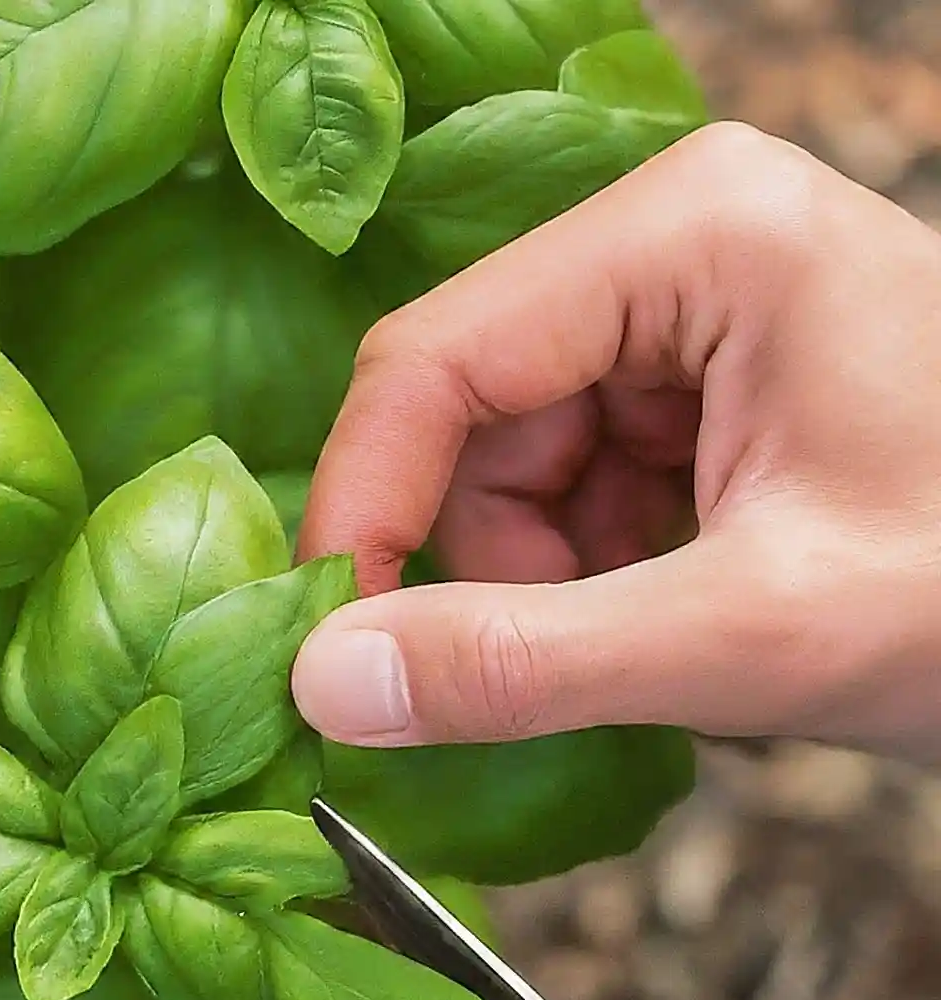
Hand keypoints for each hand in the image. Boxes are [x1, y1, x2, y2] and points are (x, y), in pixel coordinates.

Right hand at [292, 122, 940, 763]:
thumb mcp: (754, 632)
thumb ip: (527, 661)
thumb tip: (328, 683)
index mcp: (693, 234)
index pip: (434, 361)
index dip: (362, 511)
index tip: (335, 652)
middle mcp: (674, 247)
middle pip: (465, 420)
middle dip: (488, 562)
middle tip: (569, 661)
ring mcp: (682, 320)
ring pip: (504, 472)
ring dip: (544, 584)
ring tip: (669, 635)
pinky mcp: (692, 394)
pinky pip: (564, 496)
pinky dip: (588, 582)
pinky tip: (680, 611)